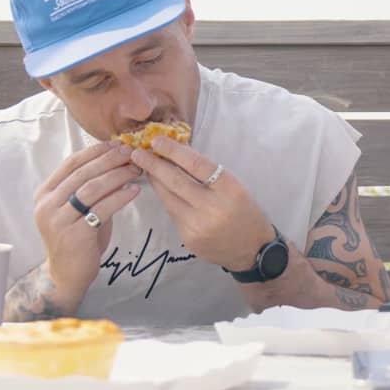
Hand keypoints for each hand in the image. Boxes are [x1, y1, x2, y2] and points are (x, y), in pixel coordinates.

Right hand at [33, 141, 141, 306]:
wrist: (67, 275)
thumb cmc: (78, 236)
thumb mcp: (80, 208)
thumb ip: (91, 186)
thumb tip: (119, 159)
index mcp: (45, 193)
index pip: (71, 163)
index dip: (96, 151)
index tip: (118, 143)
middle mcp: (47, 204)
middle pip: (83, 173)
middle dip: (110, 160)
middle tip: (132, 152)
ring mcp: (58, 220)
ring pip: (91, 189)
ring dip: (117, 176)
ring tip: (137, 170)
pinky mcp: (74, 235)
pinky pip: (101, 209)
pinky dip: (120, 197)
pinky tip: (135, 190)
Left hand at [130, 136, 272, 270]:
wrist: (252, 249)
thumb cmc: (245, 211)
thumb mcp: (235, 187)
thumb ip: (209, 173)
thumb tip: (179, 152)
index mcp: (230, 189)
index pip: (198, 165)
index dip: (175, 151)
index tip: (157, 141)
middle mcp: (213, 208)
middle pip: (177, 181)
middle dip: (154, 164)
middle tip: (137, 152)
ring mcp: (199, 226)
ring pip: (169, 198)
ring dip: (155, 181)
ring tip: (144, 167)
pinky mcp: (189, 239)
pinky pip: (173, 213)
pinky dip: (166, 199)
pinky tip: (162, 190)